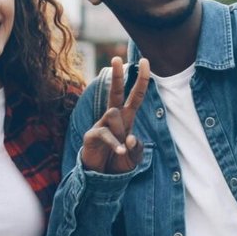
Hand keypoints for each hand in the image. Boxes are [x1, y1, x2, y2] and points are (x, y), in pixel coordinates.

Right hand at [79, 57, 152, 173]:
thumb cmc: (119, 162)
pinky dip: (116, 143)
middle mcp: (113, 118)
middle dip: (117, 75)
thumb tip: (130, 137)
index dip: (141, 79)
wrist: (101, 178)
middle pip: (115, 92)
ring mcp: (101, 125)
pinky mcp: (91, 135)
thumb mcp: (134, 157)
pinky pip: (105, 132)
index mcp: (126, 118)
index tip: (145, 61)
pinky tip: (121, 151)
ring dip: (120, 130)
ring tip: (121, 147)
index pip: (135, 95)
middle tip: (116, 58)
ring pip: (113, 113)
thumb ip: (137, 148)